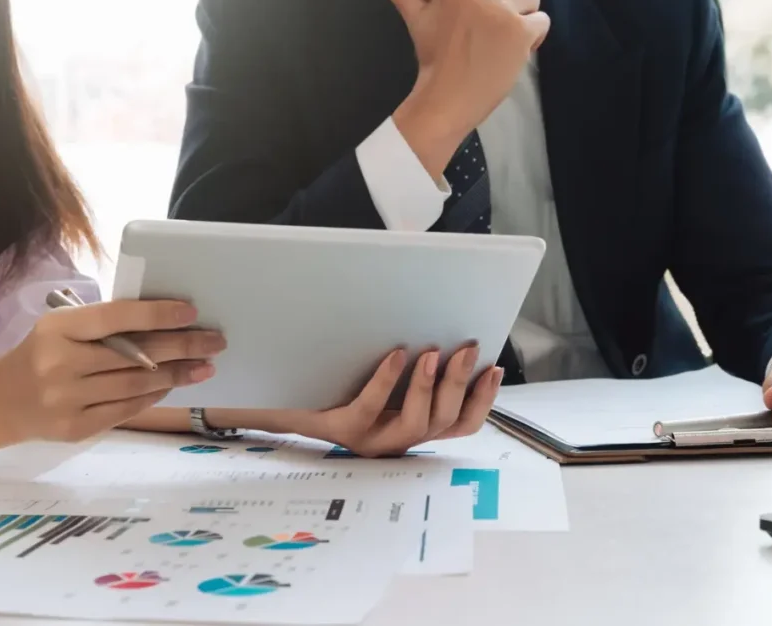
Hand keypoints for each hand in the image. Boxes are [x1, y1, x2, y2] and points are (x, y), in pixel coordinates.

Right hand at [0, 300, 225, 443]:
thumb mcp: (63, 328)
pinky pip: (126, 409)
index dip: (156, 314)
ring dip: (176, 374)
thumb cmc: (43, 353)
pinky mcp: (75, 428)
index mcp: (58, 329)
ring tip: (204, 365)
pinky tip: (172, 385)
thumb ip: (104, 326)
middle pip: (134, 355)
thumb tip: (166, 324)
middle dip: (182, 346)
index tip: (191, 312)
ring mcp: (67, 400)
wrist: (3, 400)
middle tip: (215, 341)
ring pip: (136, 384)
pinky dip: (153, 395)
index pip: (116, 318)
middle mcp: (61, 364)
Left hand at [271, 345, 503, 457]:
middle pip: (445, 420)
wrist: (277, 398)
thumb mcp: (376, 374)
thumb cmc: (330, 381)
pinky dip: (388, 380)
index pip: (461, 425)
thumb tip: (443, 332)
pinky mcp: (343, 431)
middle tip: (468, 347)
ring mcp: (371, 440)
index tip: (494, 367)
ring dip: (431, 385)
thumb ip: (409, 364)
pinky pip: (372, 408)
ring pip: (417, 421)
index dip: (483, 399)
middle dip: (462, 382)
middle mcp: (396, 441)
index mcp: (410, 428)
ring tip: (434, 352)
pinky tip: (396, 354)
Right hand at [371, 0, 550, 179]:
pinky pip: (542, 22)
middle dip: (515, 2)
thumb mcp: (416, 19)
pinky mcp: (520, 31)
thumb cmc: (433, 60)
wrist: (446, 99)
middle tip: (497, 30)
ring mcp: (502, 11)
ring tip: (503, 43)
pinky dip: (535, 39)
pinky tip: (513, 53)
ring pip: (533, 0)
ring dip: (525, 21)